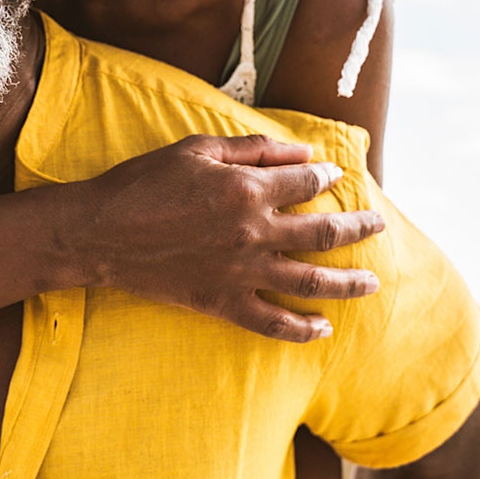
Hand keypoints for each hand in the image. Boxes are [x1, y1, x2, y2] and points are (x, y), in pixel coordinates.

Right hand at [75, 134, 383, 341]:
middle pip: (323, 233)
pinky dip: (302, 329)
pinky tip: (322, 328)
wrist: (101, 232)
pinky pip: (272, 324)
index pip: (304, 182)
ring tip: (371, 283)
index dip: (325, 176)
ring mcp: (240, 273)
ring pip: (311, 283)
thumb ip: (253, 149)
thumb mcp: (197, 148)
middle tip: (378, 224)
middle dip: (358, 228)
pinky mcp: (221, 303)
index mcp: (246, 189)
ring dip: (348, 284)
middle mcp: (253, 233)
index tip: (335, 175)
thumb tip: (302, 153)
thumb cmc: (144, 181)